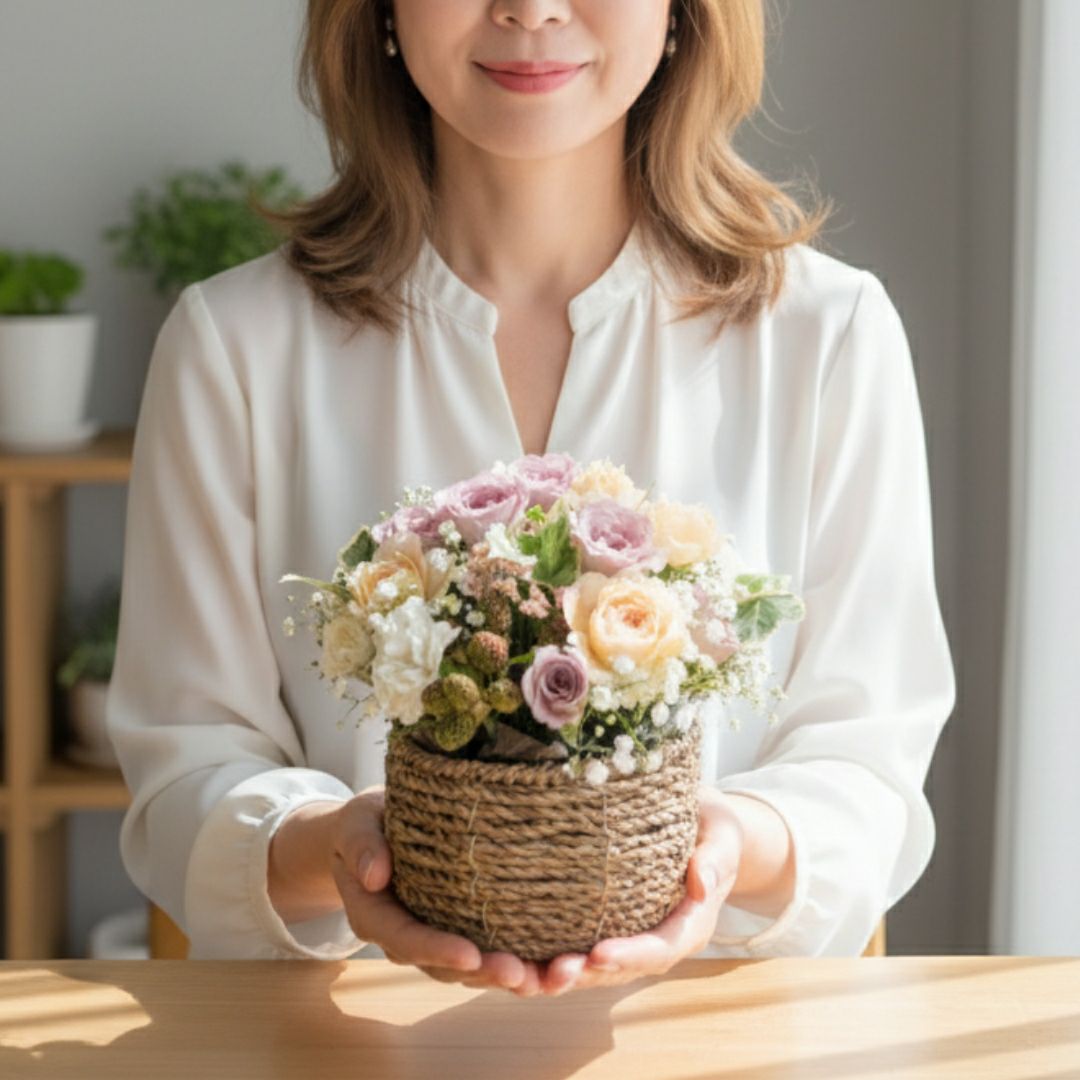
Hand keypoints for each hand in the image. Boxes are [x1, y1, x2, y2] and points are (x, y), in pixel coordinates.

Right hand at [330, 784, 545, 993]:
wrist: (372, 831)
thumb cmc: (365, 823)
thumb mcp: (356, 823)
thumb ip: (362, 845)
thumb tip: (376, 875)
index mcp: (376, 915)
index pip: (406, 939)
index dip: (438, 950)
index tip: (470, 955)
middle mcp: (404, 937)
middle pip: (443, 966)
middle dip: (482, 973)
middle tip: (520, 974)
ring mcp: (433, 937)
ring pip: (469, 970)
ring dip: (505, 977)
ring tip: (543, 978)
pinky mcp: (458, 928)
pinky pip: (485, 952)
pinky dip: (517, 962)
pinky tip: (550, 965)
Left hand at [530, 784, 744, 995]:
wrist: (700, 824)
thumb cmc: (712, 825)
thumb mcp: (722, 834)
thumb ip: (716, 858)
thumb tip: (702, 883)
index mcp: (689, 925)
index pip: (659, 948)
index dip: (629, 956)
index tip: (597, 954)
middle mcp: (656, 941)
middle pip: (618, 970)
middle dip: (582, 975)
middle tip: (547, 974)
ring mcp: (628, 937)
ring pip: (590, 969)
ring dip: (554, 976)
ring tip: (518, 975)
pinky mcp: (603, 926)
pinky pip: (574, 948)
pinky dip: (542, 958)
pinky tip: (508, 957)